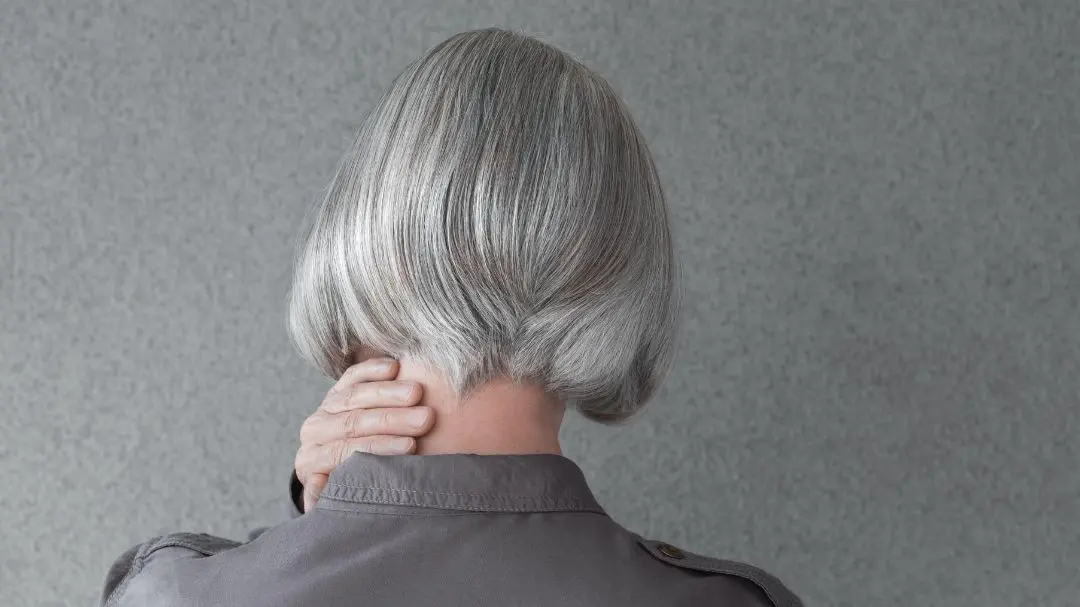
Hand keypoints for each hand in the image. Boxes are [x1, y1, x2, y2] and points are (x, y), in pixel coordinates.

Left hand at [294, 357, 432, 512]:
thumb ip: (329, 500)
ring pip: (354, 395)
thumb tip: (318, 484)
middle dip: (392, 419)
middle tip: (425, 419)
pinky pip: (354, 374)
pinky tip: (395, 366)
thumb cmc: (356, 490)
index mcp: (312, 462)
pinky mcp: (339, 388)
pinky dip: (373, 368)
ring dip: (389, 392)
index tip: (412, 446)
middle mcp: (314, 432)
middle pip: (352, 421)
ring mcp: (325, 407)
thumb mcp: (342, 501)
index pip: (345, 451)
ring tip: (418, 393)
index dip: (380, 447)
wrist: (345, 467)